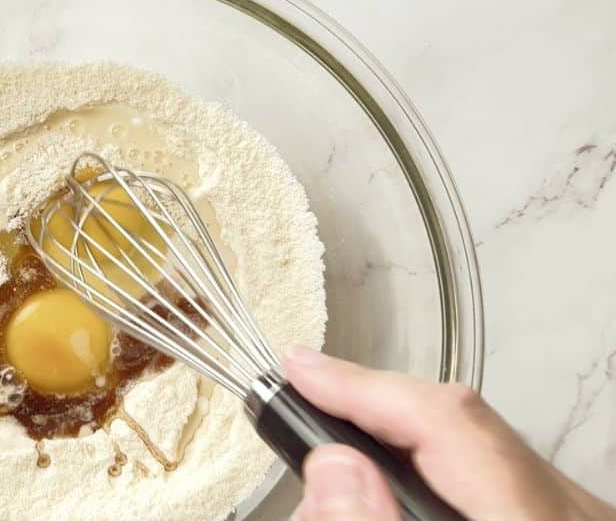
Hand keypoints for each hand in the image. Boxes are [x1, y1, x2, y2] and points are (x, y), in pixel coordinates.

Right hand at [283, 345, 615, 520]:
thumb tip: (332, 466)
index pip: (446, 420)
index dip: (361, 384)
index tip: (297, 368)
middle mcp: (571, 514)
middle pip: (461, 422)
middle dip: (371, 411)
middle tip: (303, 405)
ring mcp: (576, 516)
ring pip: (478, 444)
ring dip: (398, 441)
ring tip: (337, 456)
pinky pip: (496, 469)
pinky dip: (434, 465)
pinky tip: (396, 484)